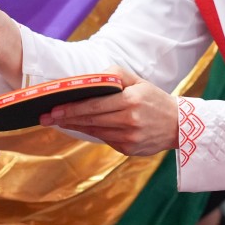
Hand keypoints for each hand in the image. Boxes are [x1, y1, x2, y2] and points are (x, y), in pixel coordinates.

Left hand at [40, 65, 177, 155]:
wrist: (178, 125)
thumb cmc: (153, 98)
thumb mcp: (137, 80)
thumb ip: (113, 75)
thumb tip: (88, 79)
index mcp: (131, 101)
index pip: (94, 105)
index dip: (71, 108)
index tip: (53, 109)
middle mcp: (129, 121)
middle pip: (90, 120)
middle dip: (66, 118)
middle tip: (45, 117)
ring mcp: (129, 138)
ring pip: (94, 131)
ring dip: (75, 126)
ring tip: (57, 121)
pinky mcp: (129, 149)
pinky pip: (104, 139)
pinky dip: (90, 132)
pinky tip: (79, 126)